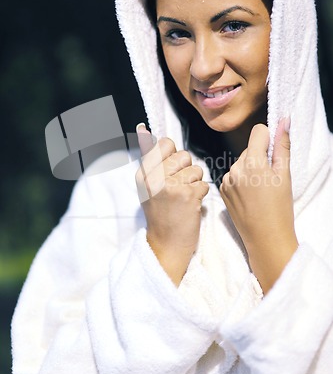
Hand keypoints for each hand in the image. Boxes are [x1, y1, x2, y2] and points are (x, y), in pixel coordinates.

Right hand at [136, 123, 208, 284]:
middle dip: (186, 170)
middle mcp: (154, 177)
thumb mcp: (147, 186)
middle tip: (178, 188)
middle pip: (184, 156)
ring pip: (196, 169)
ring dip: (194, 183)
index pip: (164, 144)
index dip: (174, 156)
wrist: (165, 245)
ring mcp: (171, 186)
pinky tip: (190, 206)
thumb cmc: (160, 215)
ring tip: (184, 198)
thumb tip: (143, 128)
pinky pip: (203, 184)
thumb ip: (151, 160)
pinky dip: (201, 195)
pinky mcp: (187, 196)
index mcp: (143, 173)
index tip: (171, 171)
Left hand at [220, 118, 297, 292]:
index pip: (258, 132)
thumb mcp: (284, 175)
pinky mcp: (222, 190)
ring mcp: (227, 180)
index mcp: (253, 163)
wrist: (265, 238)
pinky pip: (233, 175)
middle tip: (269, 179)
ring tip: (259, 190)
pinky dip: (240, 180)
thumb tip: (284, 121)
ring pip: (240, 162)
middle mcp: (236, 168)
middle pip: (249, 149)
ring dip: (249, 169)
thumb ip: (282, 145)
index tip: (274, 152)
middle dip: (260, 157)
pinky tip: (249, 196)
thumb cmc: (279, 208)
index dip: (268, 139)